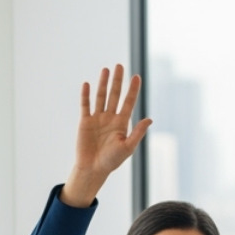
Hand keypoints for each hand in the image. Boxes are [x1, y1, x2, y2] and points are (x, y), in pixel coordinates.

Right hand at [59, 64, 150, 206]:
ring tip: (106, 69)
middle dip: (117, 81)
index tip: (136, 76)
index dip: (132, 89)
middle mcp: (110, 118)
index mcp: (122, 123)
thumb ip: (137, 132)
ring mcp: (97, 119)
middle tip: (120, 65)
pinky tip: (88, 84)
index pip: (129, 102)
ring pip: (101, 97)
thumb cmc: (112, 160)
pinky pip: (85, 106)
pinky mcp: (85, 122)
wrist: (94, 169)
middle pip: (115, 95)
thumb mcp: (128, 147)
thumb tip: (150, 119)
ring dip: (103, 83)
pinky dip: (86, 95)